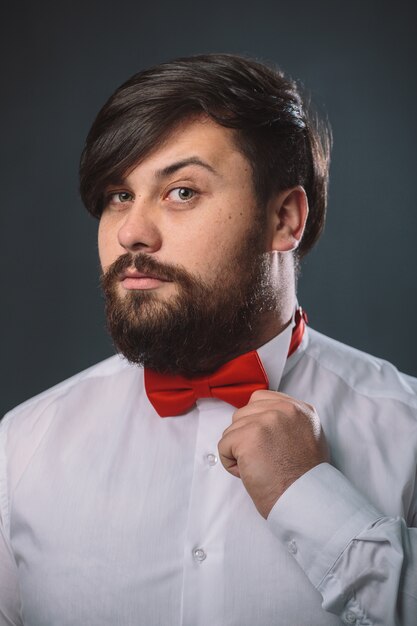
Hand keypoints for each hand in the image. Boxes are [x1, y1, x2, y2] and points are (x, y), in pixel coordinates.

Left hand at [218, 390, 328, 517]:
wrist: (303, 500)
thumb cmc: (304, 479)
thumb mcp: (309, 438)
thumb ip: (289, 422)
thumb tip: (265, 420)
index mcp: (300, 409)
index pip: (260, 399)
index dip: (255, 421)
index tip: (263, 441)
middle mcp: (284, 409)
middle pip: (243, 413)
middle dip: (246, 437)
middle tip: (264, 459)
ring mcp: (265, 420)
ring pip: (232, 430)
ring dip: (238, 451)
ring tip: (259, 467)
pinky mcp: (248, 436)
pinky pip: (224, 446)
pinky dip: (231, 464)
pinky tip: (249, 473)